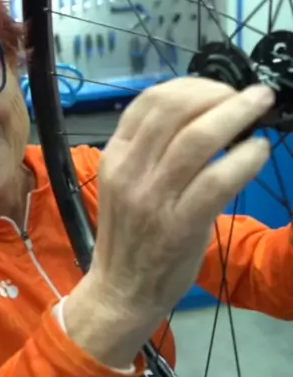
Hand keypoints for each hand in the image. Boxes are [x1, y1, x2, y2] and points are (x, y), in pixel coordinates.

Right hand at [65, 77, 274, 368]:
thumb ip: (151, 150)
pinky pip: (217, 179)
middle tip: (247, 97)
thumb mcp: (126, 183)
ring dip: (238, 114)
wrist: (121, 291)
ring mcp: (153, 198)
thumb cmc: (130, 236)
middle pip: (175, 109)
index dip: (193, 85)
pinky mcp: (179, 225)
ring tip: (261, 108)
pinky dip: (245, 159)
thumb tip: (200, 113)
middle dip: (219, 93)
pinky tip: (259, 151)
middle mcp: (130, 170)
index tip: (219, 89)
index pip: (150, 101)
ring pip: (198, 138)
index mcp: (115, 155)